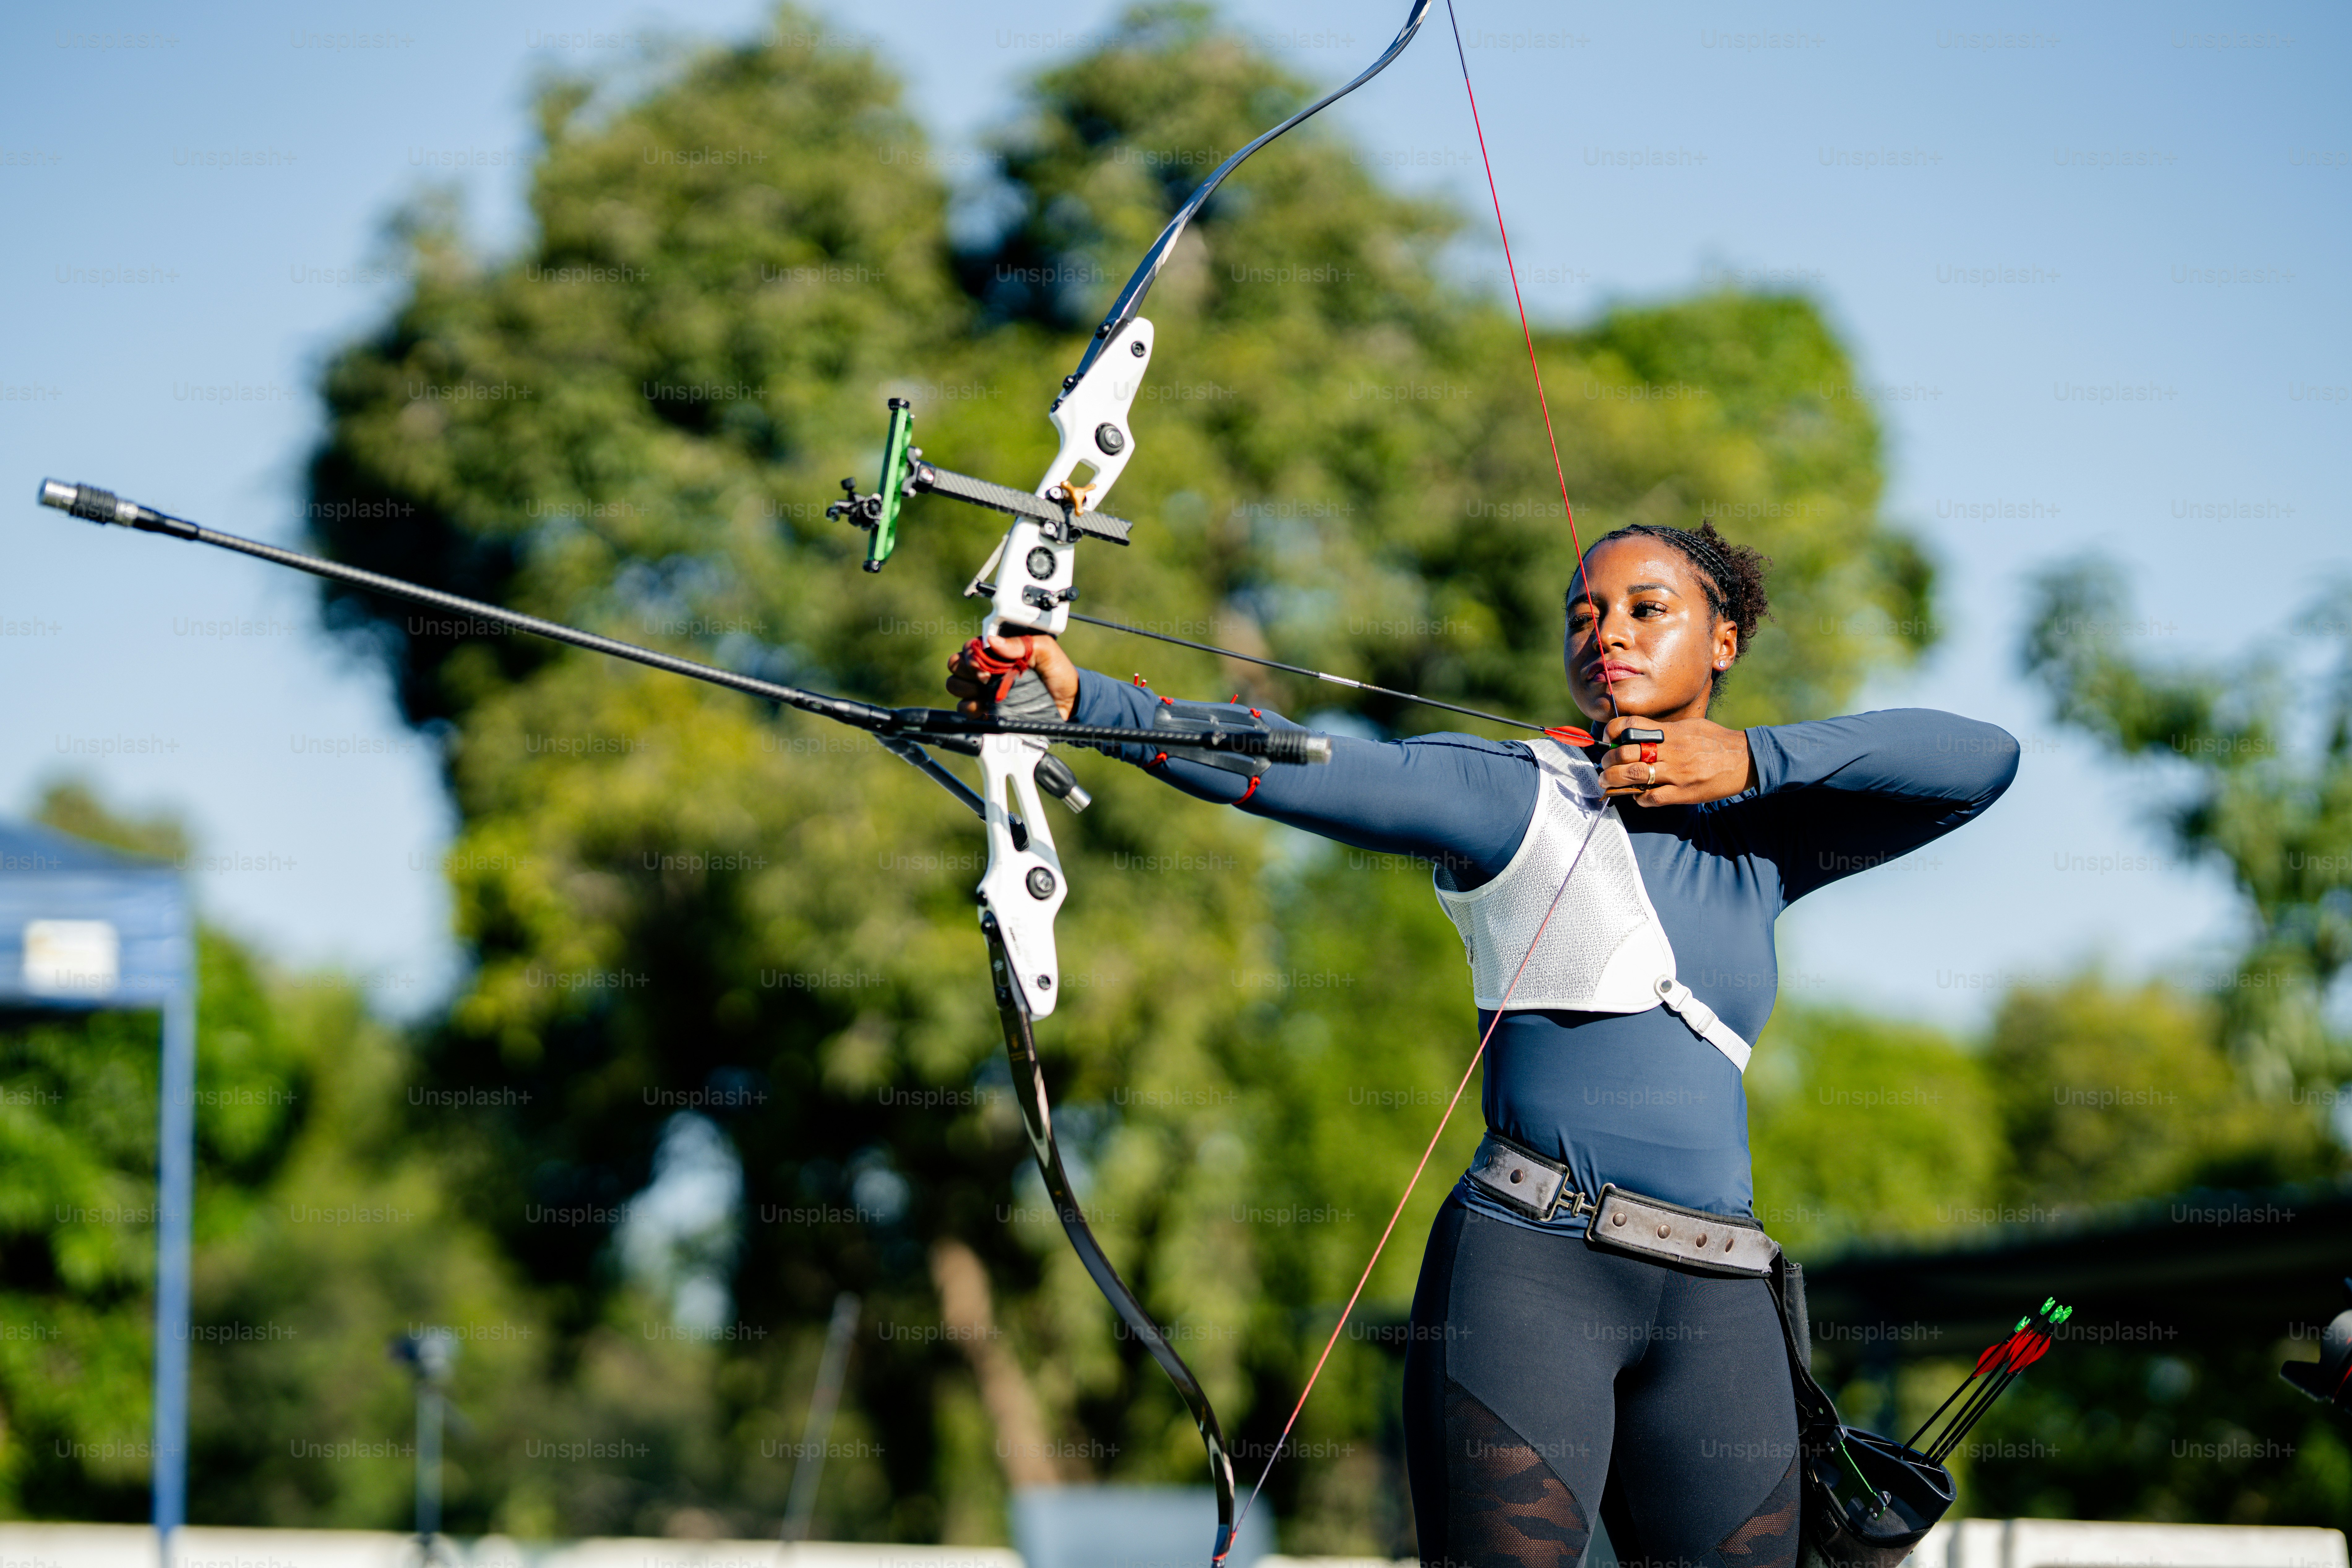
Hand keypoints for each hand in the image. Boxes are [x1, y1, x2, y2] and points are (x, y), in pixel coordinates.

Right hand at [945, 631, 1078, 718]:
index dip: (970, 656)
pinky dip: (970, 709)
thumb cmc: (1058, 672)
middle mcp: (987, 670)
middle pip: (956, 667)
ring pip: (955, 687)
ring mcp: (985, 691)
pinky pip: (964, 710)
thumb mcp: (1044, 649)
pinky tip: (985, 707)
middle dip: (966, 672)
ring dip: (966, 690)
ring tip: (985, 693)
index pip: (968, 649)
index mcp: (997, 652)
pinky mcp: (987, 711)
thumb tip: (992, 642)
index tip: (983, 665)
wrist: (1069, 702)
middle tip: (986, 679)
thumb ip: (1019, 643)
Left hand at [1595, 716, 1753, 805]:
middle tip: (1604, 765)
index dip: (1613, 731)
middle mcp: (1672, 751)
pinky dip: (1639, 798)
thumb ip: (1666, 729)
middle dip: (1608, 760)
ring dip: (1615, 780)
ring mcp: (1678, 773)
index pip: (1632, 726)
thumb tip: (1638, 732)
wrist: (1746, 759)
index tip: (1608, 738)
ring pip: (1635, 775)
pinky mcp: (1684, 793)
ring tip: (1607, 782)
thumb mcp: (1691, 726)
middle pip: (1627, 753)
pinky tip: (1638, 796)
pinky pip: (1653, 797)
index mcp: (1672, 732)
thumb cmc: (1716, 741)